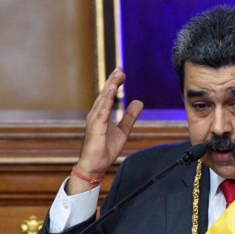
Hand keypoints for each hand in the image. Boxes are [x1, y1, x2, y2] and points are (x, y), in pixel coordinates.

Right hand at [68, 67, 143, 193]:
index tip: (121, 72)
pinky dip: (107, 98)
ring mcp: (95, 119)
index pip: (108, 95)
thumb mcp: (123, 130)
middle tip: (120, 68)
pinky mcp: (96, 126)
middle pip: (105, 93)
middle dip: (113, 80)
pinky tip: (112, 89)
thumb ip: (130, 116)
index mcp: (101, 114)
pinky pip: (103, 110)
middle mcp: (96, 114)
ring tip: (118, 74)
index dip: (114, 83)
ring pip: (103, 99)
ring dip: (110, 86)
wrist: (95, 165)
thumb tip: (140, 102)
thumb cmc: (105, 149)